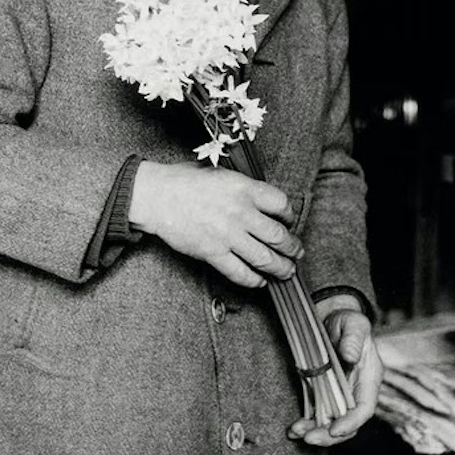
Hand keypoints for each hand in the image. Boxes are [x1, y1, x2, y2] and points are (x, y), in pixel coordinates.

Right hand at [128, 160, 303, 288]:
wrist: (158, 196)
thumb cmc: (185, 182)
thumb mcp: (222, 174)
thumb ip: (245, 188)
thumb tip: (263, 202)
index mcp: (245, 189)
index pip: (281, 205)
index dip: (290, 216)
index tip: (289, 221)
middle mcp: (241, 213)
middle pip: (279, 236)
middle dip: (293, 248)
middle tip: (297, 252)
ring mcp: (228, 235)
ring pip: (265, 258)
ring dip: (281, 268)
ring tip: (287, 271)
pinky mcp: (213, 253)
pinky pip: (241, 273)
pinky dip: (254, 280)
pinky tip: (260, 281)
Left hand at [288, 301, 381, 446]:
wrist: (333, 320)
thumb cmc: (347, 321)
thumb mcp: (353, 324)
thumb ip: (353, 339)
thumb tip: (350, 356)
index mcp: (369, 379)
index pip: (364, 408)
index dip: (351, 422)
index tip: (335, 430)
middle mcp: (356, 393)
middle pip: (347, 424)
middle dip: (329, 435)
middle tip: (308, 438)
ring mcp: (340, 396)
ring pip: (331, 424)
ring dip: (315, 432)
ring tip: (295, 432)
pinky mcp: (325, 395)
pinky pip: (318, 416)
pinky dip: (306, 425)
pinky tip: (293, 430)